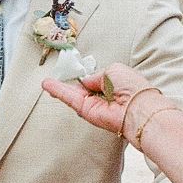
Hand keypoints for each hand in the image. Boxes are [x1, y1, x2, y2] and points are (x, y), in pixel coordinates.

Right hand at [42, 62, 160, 138]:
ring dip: (59, 88)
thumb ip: (96, 75)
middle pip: (82, 89)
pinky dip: (58, 91)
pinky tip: (47, 84)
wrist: (137, 108)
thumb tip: (86, 81)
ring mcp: (94, 104)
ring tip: (45, 82)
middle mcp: (103, 96)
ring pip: (73, 94)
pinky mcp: (86, 111)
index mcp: (113, 84)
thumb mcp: (113, 70)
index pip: (96, 80)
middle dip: (71, 84)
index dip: (86, 77)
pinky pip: (70, 99)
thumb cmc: (132, 87)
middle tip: (57, 77)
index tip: (77, 72)